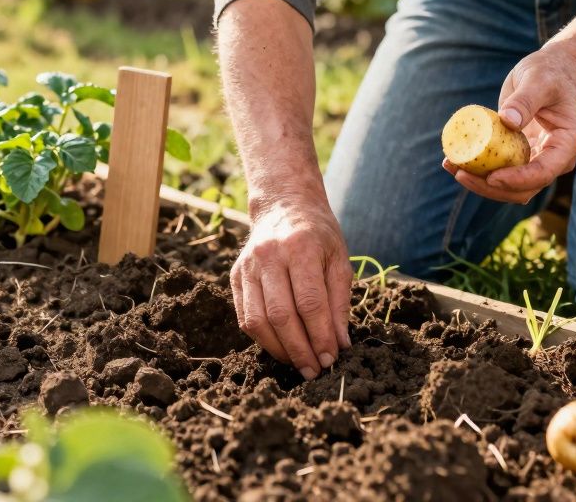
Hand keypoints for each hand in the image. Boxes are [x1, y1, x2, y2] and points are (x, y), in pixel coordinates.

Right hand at [229, 196, 352, 379]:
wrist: (284, 205)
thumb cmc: (318, 235)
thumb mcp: (339, 260)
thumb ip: (339, 302)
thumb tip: (340, 344)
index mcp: (301, 247)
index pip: (310, 303)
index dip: (320, 336)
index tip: (331, 358)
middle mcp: (270, 255)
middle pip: (281, 315)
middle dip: (300, 350)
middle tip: (315, 371)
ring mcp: (248, 266)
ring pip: (257, 320)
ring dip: (279, 350)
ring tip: (298, 364)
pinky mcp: (235, 276)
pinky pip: (245, 316)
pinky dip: (262, 339)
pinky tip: (281, 348)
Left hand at [445, 45, 575, 203]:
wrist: (551, 71)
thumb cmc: (549, 73)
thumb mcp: (538, 80)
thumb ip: (525, 101)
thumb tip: (507, 121)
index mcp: (568, 144)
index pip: (544, 172)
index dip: (517, 180)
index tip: (491, 177)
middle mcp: (555, 159)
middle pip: (524, 188)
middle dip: (491, 187)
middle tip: (460, 174)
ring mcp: (537, 160)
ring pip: (509, 186)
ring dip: (480, 182)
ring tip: (451, 166)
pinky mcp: (520, 155)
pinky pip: (499, 170)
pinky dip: (478, 169)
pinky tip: (453, 159)